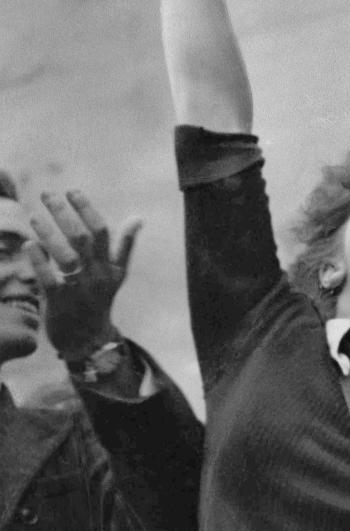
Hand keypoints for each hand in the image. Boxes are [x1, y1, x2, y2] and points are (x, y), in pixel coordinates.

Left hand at [27, 191, 141, 358]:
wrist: (88, 339)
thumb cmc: (99, 300)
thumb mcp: (117, 275)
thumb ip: (125, 246)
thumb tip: (139, 218)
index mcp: (111, 266)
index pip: (102, 231)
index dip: (86, 209)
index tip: (71, 191)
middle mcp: (97, 275)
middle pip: (82, 238)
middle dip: (64, 213)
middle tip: (47, 194)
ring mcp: (79, 289)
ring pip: (66, 256)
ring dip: (49, 233)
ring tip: (35, 216)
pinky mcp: (60, 302)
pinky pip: (49, 278)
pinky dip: (39, 260)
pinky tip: (29, 244)